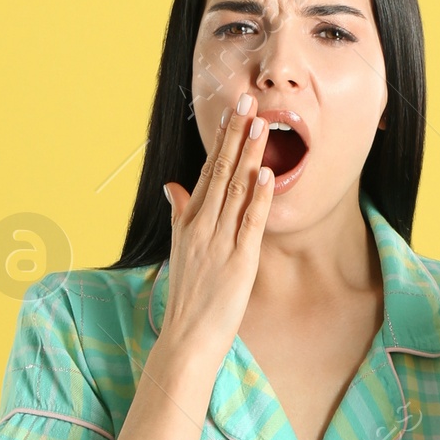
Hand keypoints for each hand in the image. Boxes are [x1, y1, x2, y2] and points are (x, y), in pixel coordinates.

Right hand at [154, 94, 275, 371]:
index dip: (223, 139)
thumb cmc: (188, 295)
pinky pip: (250, 223)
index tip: (233, 111)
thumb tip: (173, 185)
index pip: (207, 170)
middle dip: (236, 135)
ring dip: (249, 156)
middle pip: (221, 171)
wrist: (186, 338)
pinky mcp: (239, 261)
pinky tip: (267, 175)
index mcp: (189, 221)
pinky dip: (258, 197)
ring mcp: (220, 242)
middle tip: (248, 101)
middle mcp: (202, 226)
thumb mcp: (179, 248)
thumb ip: (179, 213)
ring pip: (236, 190)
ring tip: (261, 125)